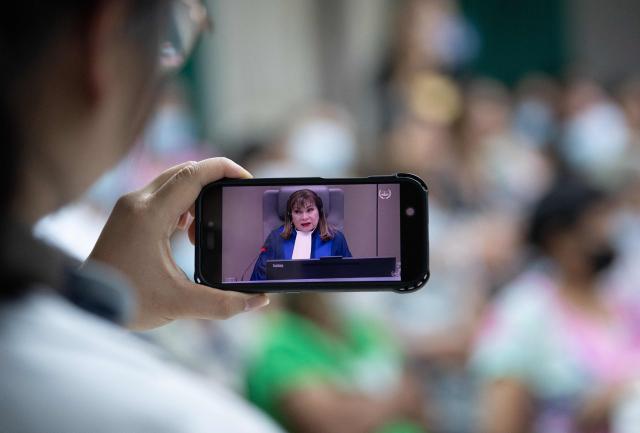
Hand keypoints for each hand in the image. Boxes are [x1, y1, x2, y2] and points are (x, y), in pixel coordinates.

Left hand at [89, 158, 269, 329]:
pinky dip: (182, 205)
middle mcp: (137, 203)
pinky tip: (187, 231)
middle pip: (184, 172)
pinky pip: (161, 196)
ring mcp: (129, 208)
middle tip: (236, 199)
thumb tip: (258, 300)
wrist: (83, 306)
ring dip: (197, 195)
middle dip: (215, 180)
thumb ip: (222, 304)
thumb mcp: (178, 303)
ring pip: (172, 183)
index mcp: (149, 215)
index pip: (193, 175)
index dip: (224, 169)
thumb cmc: (124, 302)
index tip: (247, 179)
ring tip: (208, 226)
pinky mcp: (127, 216)